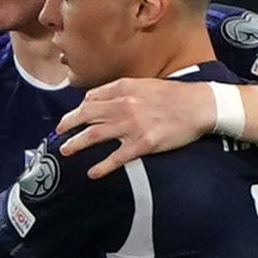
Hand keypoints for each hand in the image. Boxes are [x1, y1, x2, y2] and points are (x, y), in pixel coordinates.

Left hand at [55, 77, 218, 179]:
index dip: (77, 109)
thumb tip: (96, 98)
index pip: (92, 99)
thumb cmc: (174, 96)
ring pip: (94, 135)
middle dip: (67, 125)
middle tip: (58, 133)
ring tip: (65, 151)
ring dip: (76, 144)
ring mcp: (132, 125)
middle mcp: (124, 105)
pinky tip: (91, 173)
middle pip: (86, 115)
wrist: (199, 106)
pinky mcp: (143, 144)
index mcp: (124, 89)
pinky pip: (116, 157)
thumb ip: (120, 89)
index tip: (70, 118)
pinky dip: (101, 167)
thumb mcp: (144, 84)